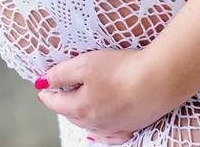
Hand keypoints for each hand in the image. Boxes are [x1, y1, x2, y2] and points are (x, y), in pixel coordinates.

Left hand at [35, 49, 163, 145]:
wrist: (158, 81)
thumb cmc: (121, 70)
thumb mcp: (84, 64)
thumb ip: (60, 74)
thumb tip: (41, 83)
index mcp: (81, 107)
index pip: (56, 103)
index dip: (47, 93)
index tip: (42, 88)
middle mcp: (95, 123)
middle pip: (71, 115)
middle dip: (63, 104)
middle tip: (59, 93)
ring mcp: (114, 127)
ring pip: (89, 125)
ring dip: (79, 115)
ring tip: (75, 106)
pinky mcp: (131, 127)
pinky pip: (109, 135)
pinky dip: (99, 132)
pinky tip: (97, 131)